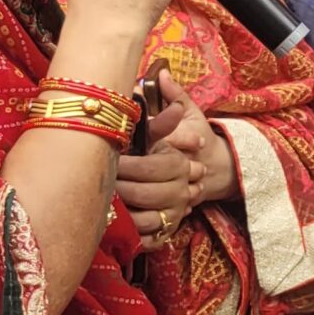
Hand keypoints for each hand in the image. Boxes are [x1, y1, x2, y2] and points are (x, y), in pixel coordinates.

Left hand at [114, 69, 210, 246]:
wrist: (213, 171)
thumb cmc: (189, 140)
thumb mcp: (187, 116)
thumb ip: (172, 97)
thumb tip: (162, 74)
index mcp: (178, 161)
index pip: (153, 167)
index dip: (128, 166)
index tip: (110, 161)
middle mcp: (180, 190)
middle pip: (147, 196)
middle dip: (121, 190)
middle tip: (100, 183)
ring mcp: (176, 212)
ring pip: (147, 222)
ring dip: (124, 216)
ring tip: (103, 205)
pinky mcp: (169, 229)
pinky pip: (150, 240)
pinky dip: (133, 238)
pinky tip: (117, 228)